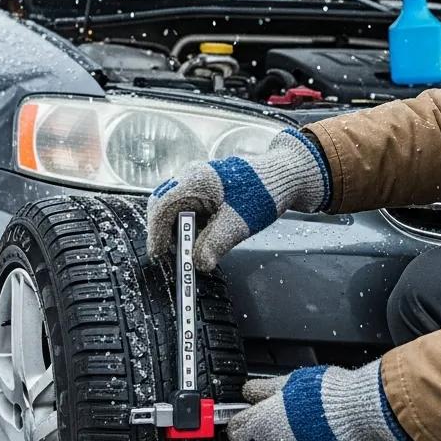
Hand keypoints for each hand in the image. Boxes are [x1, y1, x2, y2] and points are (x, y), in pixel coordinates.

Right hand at [145, 127, 329, 270]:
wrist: (284, 176)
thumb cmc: (263, 192)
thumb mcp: (238, 224)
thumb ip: (215, 245)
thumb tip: (198, 264)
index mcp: (195, 181)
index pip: (161, 207)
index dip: (156, 233)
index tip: (158, 254)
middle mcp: (190, 177)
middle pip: (163, 207)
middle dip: (165, 233)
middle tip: (174, 256)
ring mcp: (196, 181)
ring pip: (175, 208)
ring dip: (178, 230)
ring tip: (192, 249)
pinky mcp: (204, 189)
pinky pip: (187, 208)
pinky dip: (190, 225)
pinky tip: (203, 237)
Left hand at [226, 359, 414, 440]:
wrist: (360, 413)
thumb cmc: (326, 393)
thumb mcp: (290, 380)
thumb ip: (265, 389)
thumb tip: (249, 391)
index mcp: (264, 424)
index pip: (236, 432)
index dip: (239, 424)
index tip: (243, 420)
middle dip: (258, 439)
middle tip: (272, 423)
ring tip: (302, 428)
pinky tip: (320, 439)